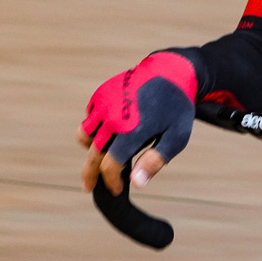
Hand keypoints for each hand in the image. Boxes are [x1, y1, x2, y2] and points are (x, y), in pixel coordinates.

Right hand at [78, 51, 197, 194]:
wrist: (172, 71)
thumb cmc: (177, 108)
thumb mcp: (176, 138)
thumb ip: (155, 160)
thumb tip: (136, 183)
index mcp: (131, 131)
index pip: (110, 165)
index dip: (111, 181)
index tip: (117, 189)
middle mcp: (113, 117)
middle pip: (92, 154)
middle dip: (90, 174)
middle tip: (89, 186)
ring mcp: (104, 103)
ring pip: (84, 135)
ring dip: (89, 149)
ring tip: (100, 157)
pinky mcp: (101, 93)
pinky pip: (89, 117)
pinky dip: (94, 128)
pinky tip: (108, 134)